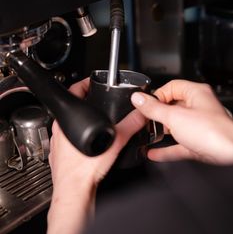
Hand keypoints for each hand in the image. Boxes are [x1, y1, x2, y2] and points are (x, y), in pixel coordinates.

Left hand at [47, 78, 145, 233]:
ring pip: (69, 125)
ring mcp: (58, 144)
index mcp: (67, 121)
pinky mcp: (59, 156)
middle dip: (86, 104)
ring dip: (81, 121)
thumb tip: (140, 115)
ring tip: (96, 121)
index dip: (84, 84)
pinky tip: (89, 144)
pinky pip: (68, 141)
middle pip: (72, 108)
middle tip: (98, 101)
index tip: (92, 82)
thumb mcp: (113, 142)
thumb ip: (130, 126)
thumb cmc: (84, 170)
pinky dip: (77, 138)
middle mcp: (59, 130)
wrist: (74, 194)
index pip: (73, 91)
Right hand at [131, 80, 232, 164]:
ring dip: (161, 132)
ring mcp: (199, 126)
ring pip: (175, 126)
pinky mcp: (199, 143)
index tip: (144, 104)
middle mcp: (199, 107)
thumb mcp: (175, 117)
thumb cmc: (213, 132)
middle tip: (144, 120)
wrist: (232, 155)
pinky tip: (154, 153)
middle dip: (157, 115)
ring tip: (147, 135)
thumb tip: (138, 99)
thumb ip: (154, 109)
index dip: (157, 96)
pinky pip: (178, 143)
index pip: (171, 87)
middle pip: (172, 106)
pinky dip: (166, 148)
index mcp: (196, 93)